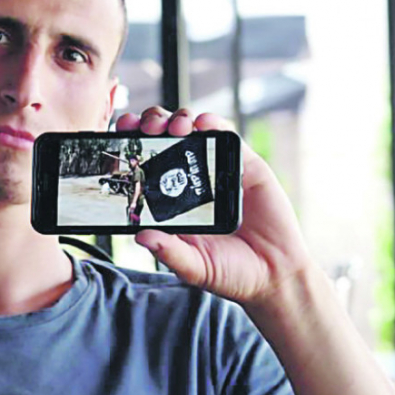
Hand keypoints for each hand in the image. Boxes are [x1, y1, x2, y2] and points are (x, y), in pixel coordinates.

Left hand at [116, 107, 311, 308]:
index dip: (130, 146)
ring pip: (192, 130)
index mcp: (171, 201)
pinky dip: (213, 123)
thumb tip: (140, 236)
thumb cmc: (230, 272)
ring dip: (178, 120)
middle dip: (149, 125)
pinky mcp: (245, 164)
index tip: (120, 135)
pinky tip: (202, 124)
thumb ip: (169, 252)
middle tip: (144, 128)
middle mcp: (191, 180)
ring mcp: (217, 169)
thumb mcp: (194, 266)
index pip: (144, 164)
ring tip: (173, 127)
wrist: (274, 274)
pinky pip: (226, 135)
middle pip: (164, 139)